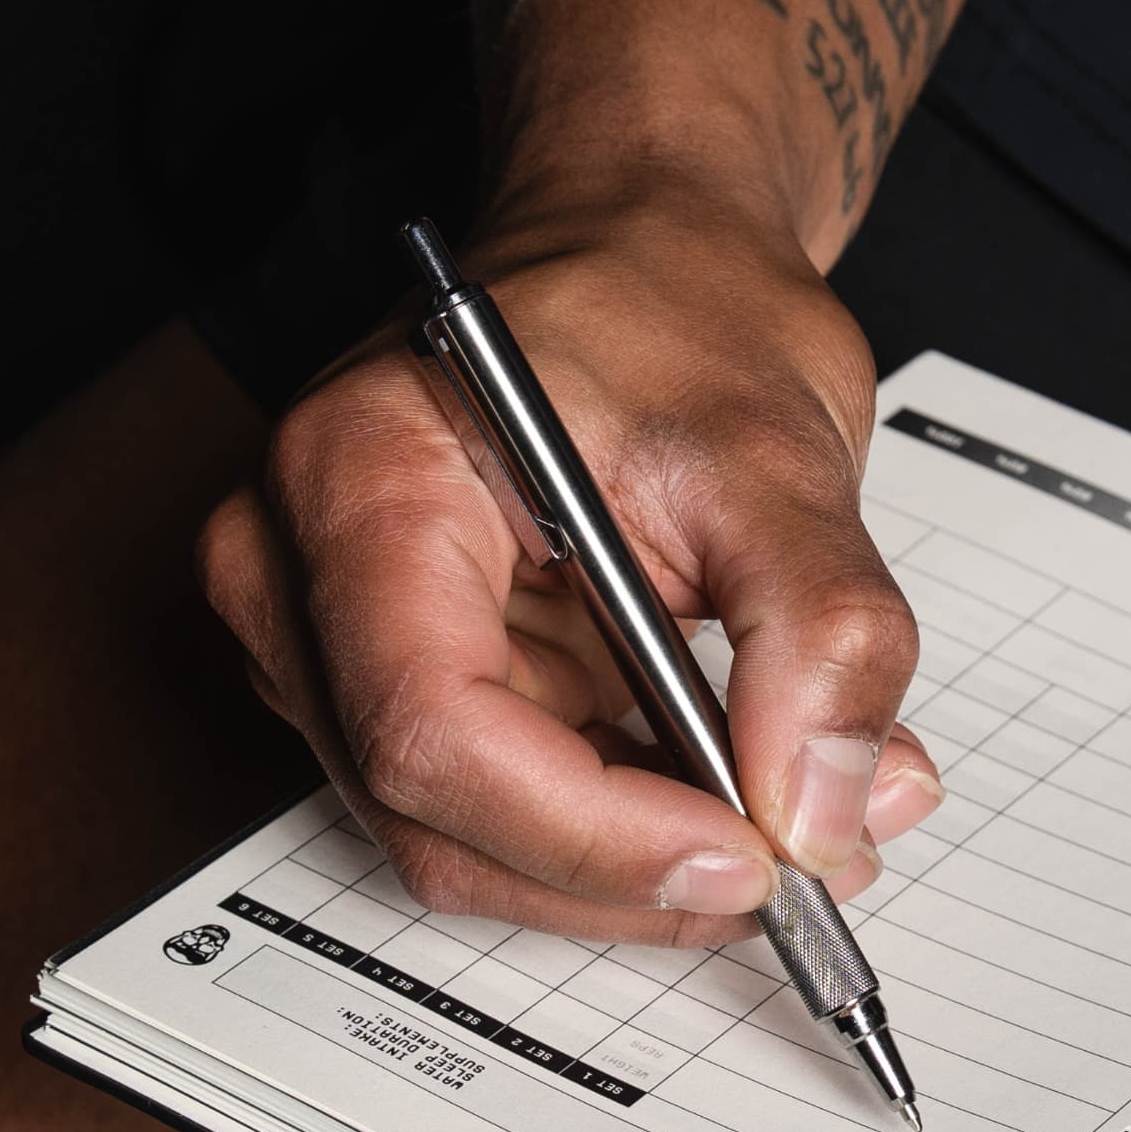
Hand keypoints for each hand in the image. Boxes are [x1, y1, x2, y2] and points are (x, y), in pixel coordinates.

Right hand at [199, 185, 941, 945]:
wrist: (643, 256)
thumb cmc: (673, 303)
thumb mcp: (780, 450)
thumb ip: (822, 632)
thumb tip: (821, 811)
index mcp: (362, 480)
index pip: (432, 727)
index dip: (597, 832)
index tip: (751, 857)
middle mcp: (308, 575)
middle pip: (443, 818)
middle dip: (637, 876)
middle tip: (809, 868)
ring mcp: (346, 645)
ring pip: (474, 846)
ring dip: (644, 874)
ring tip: (800, 824)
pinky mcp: (416, 684)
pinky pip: (508, 816)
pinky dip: (633, 838)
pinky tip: (738, 799)